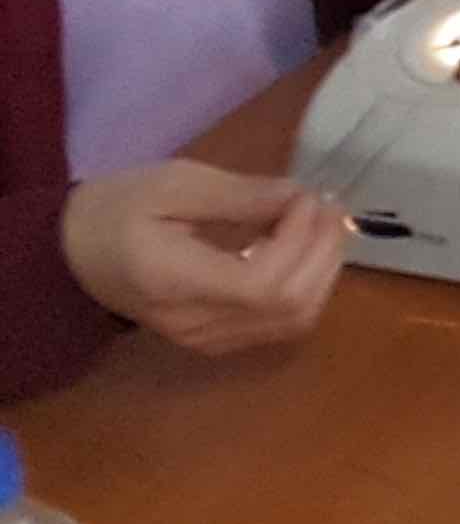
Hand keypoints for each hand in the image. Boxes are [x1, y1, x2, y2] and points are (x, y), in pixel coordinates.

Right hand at [60, 162, 349, 356]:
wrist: (70, 255)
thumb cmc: (117, 209)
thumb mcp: (173, 184)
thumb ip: (240, 195)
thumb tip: (300, 196)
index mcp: (175, 283)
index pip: (263, 285)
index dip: (301, 240)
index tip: (306, 197)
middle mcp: (195, 323)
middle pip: (289, 307)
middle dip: (323, 251)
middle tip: (325, 205)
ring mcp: (205, 339)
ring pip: (294, 321)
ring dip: (322, 269)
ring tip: (317, 223)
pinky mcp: (215, 340)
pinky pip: (279, 324)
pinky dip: (305, 286)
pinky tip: (297, 249)